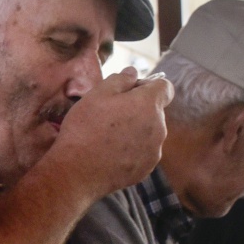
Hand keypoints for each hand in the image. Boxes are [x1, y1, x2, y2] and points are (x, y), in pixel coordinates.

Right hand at [44, 68, 171, 201]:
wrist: (77, 171)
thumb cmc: (85, 128)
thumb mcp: (97, 94)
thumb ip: (120, 79)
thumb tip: (133, 72)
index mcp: (149, 105)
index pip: (165, 87)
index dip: (147, 85)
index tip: (129, 91)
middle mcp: (159, 127)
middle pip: (155, 110)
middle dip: (139, 108)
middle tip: (111, 114)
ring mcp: (155, 150)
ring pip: (150, 131)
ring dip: (136, 129)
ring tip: (109, 136)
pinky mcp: (147, 168)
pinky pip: (144, 151)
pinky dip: (133, 148)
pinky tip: (111, 152)